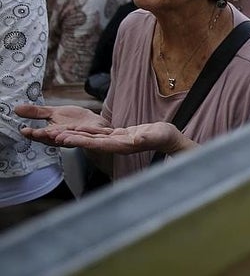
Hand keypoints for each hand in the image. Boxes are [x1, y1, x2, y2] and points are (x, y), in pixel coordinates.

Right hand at [17, 104, 109, 144]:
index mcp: (56, 133)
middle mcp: (68, 138)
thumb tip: (16, 108)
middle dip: (47, 136)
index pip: (43, 135)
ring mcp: (82, 138)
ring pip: (73, 139)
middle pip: (56, 139)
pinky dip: (86, 135)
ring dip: (64, 138)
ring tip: (56, 134)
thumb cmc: (74, 120)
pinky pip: (92, 137)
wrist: (95, 122)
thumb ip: (37, 112)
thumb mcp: (54, 113)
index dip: (35, 134)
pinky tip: (80, 130)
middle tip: (38, 133)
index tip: (25, 130)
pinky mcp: (97, 136)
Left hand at [33, 121, 196, 155]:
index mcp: (122, 147)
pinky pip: (99, 134)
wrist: (170, 139)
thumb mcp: (156, 135)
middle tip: (52, 137)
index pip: (97, 145)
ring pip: (91, 139)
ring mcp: (116, 142)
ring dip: (75, 136)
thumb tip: (136, 140)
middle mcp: (115, 146)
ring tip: (58, 134)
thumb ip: (145, 138)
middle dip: (71, 140)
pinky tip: (77, 129)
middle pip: (89, 143)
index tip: (66, 140)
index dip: (80, 142)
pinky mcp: (118, 136)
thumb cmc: (165, 137)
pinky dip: (87, 132)